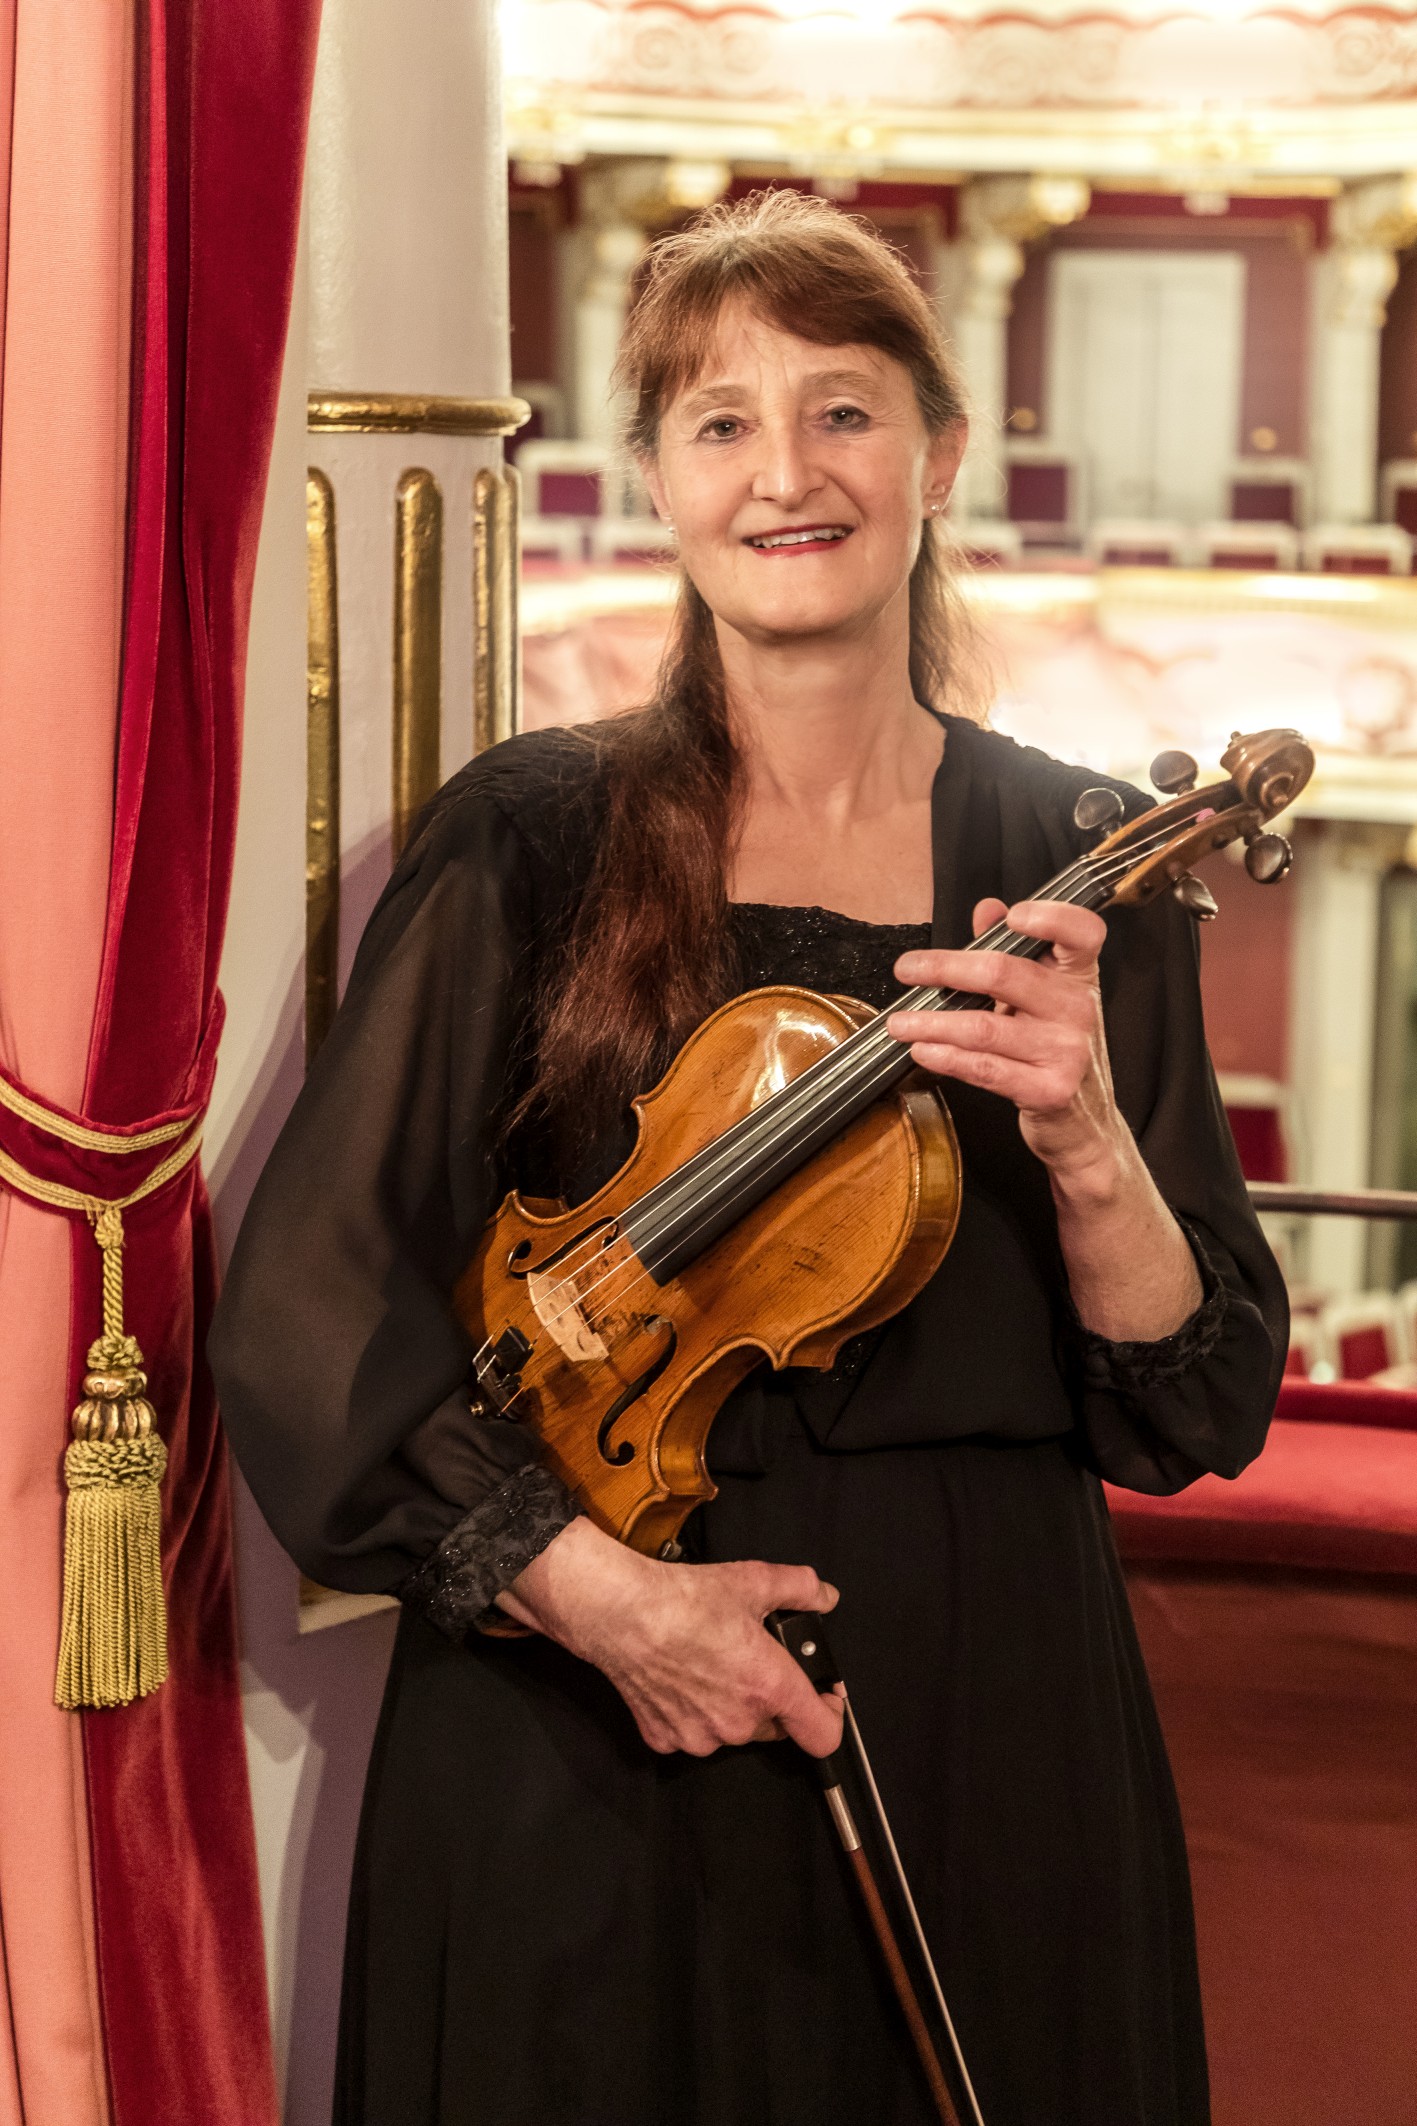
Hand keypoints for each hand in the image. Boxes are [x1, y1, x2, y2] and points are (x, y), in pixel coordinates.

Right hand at [499, 1516, 844, 1758]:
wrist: (620, 1612)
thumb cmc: (685, 1598)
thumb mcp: (752, 1580)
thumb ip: (801, 1588)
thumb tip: (826, 1596)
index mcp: (770, 1687)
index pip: (823, 1735)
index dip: (831, 1716)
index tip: (822, 1695)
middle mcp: (738, 1723)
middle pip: (775, 1727)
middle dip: (772, 1700)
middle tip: (752, 1660)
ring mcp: (699, 1737)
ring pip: (731, 1731)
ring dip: (730, 1708)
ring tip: (710, 1666)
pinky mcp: (664, 1740)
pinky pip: (691, 1734)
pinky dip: (691, 1714)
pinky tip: (679, 1680)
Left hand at [888, 897, 1127, 1193]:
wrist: (1085, 1124)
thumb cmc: (1055, 1051)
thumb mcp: (1044, 999)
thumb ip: (1014, 952)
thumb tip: (987, 910)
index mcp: (1079, 976)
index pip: (1081, 932)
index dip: (1052, 917)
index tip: (1011, 915)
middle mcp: (1079, 1008)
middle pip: (1006, 973)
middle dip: (945, 969)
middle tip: (906, 970)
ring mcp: (1067, 1051)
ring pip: (984, 1027)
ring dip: (931, 1021)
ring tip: (898, 1022)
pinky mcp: (1050, 1090)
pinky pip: (986, 1068)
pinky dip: (947, 1058)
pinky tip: (922, 1050)